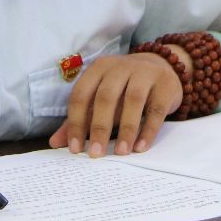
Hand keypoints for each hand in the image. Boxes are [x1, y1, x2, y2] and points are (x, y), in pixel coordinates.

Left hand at [47, 51, 184, 156]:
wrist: (162, 68)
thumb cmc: (124, 88)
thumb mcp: (100, 99)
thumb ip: (79, 118)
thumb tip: (55, 143)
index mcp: (98, 69)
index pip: (81, 95)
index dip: (76, 122)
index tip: (75, 149)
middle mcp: (120, 67)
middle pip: (106, 97)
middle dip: (99, 127)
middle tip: (96, 153)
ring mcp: (144, 73)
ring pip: (133, 101)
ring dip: (126, 129)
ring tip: (121, 153)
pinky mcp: (164, 84)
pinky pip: (155, 109)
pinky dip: (148, 130)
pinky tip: (140, 147)